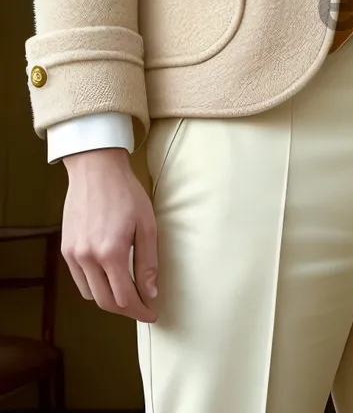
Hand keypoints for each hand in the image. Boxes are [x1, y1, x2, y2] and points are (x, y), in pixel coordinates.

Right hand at [61, 147, 157, 322]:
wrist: (96, 171)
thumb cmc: (127, 194)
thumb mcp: (147, 225)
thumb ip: (148, 261)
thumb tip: (150, 292)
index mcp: (111, 253)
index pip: (124, 297)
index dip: (140, 310)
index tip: (152, 314)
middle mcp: (88, 258)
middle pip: (105, 302)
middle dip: (126, 310)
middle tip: (143, 309)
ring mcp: (73, 255)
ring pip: (90, 294)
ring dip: (110, 299)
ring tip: (129, 294)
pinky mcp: (66, 250)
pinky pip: (80, 280)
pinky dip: (95, 285)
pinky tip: (110, 278)